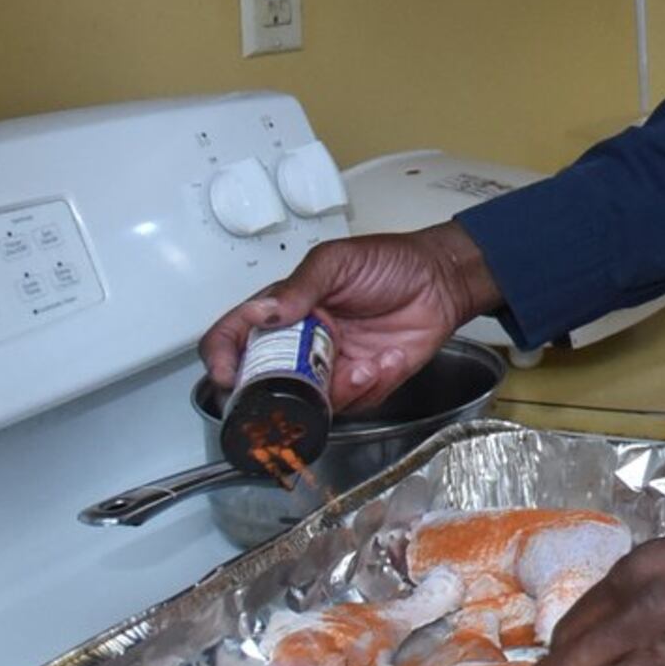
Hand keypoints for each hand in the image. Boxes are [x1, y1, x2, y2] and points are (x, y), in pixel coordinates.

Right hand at [194, 222, 501, 412]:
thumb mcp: (338, 261)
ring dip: (334, 390)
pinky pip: (351, 404)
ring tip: (365, 365)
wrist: (442, 280)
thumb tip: (264, 312)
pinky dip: (368, 387)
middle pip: (264, 381)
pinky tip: (388, 360)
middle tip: (297, 382)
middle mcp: (301, 343)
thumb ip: (300, 286)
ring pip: (307, 401)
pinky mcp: (363, 384)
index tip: (227, 374)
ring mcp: (330, 367)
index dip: (222, 357)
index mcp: (284, 310)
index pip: (235, 336)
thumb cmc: (390, 262)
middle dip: (274, 392)